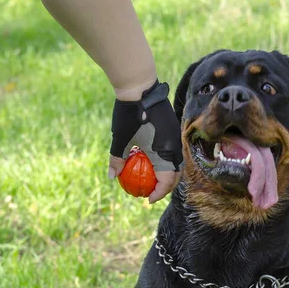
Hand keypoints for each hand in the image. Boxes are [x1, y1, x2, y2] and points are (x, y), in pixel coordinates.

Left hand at [108, 81, 182, 202]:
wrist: (140, 88)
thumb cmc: (129, 115)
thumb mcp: (120, 139)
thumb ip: (117, 159)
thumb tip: (112, 176)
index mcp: (164, 152)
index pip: (166, 181)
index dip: (158, 193)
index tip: (148, 199)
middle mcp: (174, 146)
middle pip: (175, 174)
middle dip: (165, 186)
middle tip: (152, 192)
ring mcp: (175, 136)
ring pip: (176, 162)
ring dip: (166, 173)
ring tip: (153, 178)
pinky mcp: (173, 128)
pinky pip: (173, 150)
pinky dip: (166, 160)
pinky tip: (152, 159)